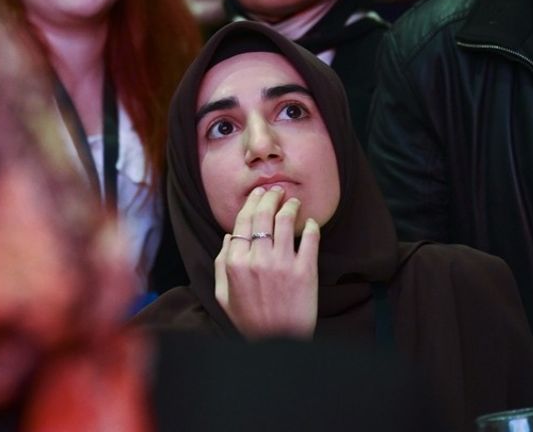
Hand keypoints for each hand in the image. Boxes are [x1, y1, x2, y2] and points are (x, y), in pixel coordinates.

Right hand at [214, 186, 320, 338]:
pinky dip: (311, 226)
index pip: (243, 222)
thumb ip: (221, 264)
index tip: (258, 195)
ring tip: (293, 202)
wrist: (278, 342)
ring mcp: (282, 264)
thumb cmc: (249, 320)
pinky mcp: (305, 271)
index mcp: (235, 263)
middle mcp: (257, 259)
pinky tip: (311, 222)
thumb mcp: (223, 295)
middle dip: (270, 197)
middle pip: (263, 215)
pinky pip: (309, 239)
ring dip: (290, 206)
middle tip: (276, 191)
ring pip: (286, 221)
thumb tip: (229, 237)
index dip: (251, 203)